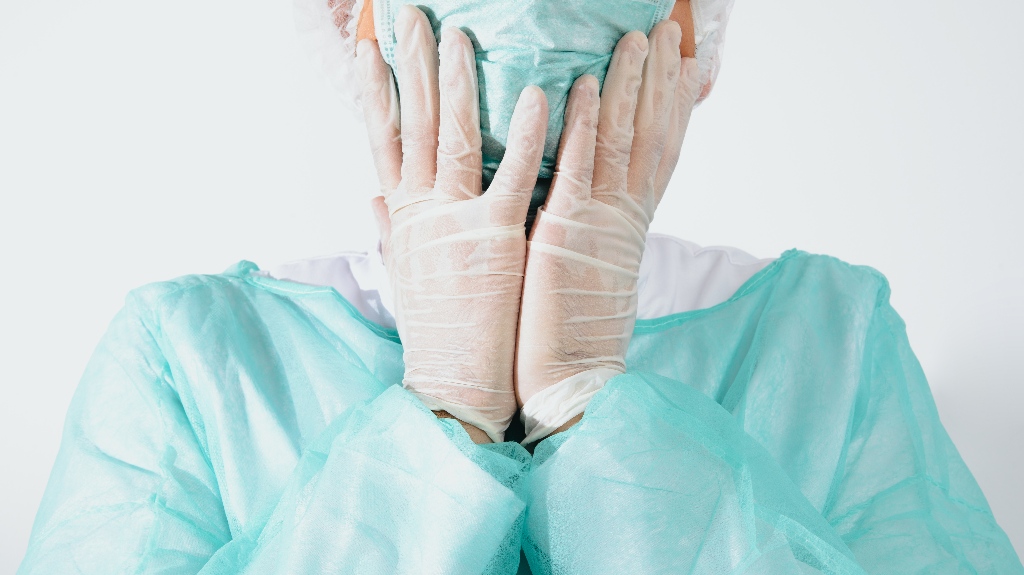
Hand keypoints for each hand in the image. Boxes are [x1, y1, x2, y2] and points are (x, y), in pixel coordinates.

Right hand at [357, 6, 547, 442]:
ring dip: (459, 82)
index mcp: (403, 217)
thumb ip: (388, 227)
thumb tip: (371, 193)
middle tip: (411, 17)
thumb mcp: (404, 274)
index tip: (370, 48)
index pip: (383, 140)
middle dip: (412, 65)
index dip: (375, 91)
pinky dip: (526, 133)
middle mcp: (422, 211)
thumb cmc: (437, 332)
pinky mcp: (498, 238)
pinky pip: (514, 174)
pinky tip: (538, 91)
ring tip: (460, 34)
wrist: (454, 385)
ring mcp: (457, 222)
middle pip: (413, 123)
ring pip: (454, 136)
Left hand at [515, 21, 701, 442]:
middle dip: (658, 79)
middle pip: (649, 134)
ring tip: (636, 39)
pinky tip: (587, 85)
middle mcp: (622, 217)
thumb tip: (579, 202)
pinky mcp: (567, 235)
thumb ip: (586, 229)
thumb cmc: (570, 334)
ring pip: (621, 141)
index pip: (656, 152)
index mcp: (626, 225)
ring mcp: (599, 223)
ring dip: (629, 85)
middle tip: (665, 32)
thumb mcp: (585, 269)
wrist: (570, 385)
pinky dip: (586, 126)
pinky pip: (579, 169)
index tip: (682, 65)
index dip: (672, 105)